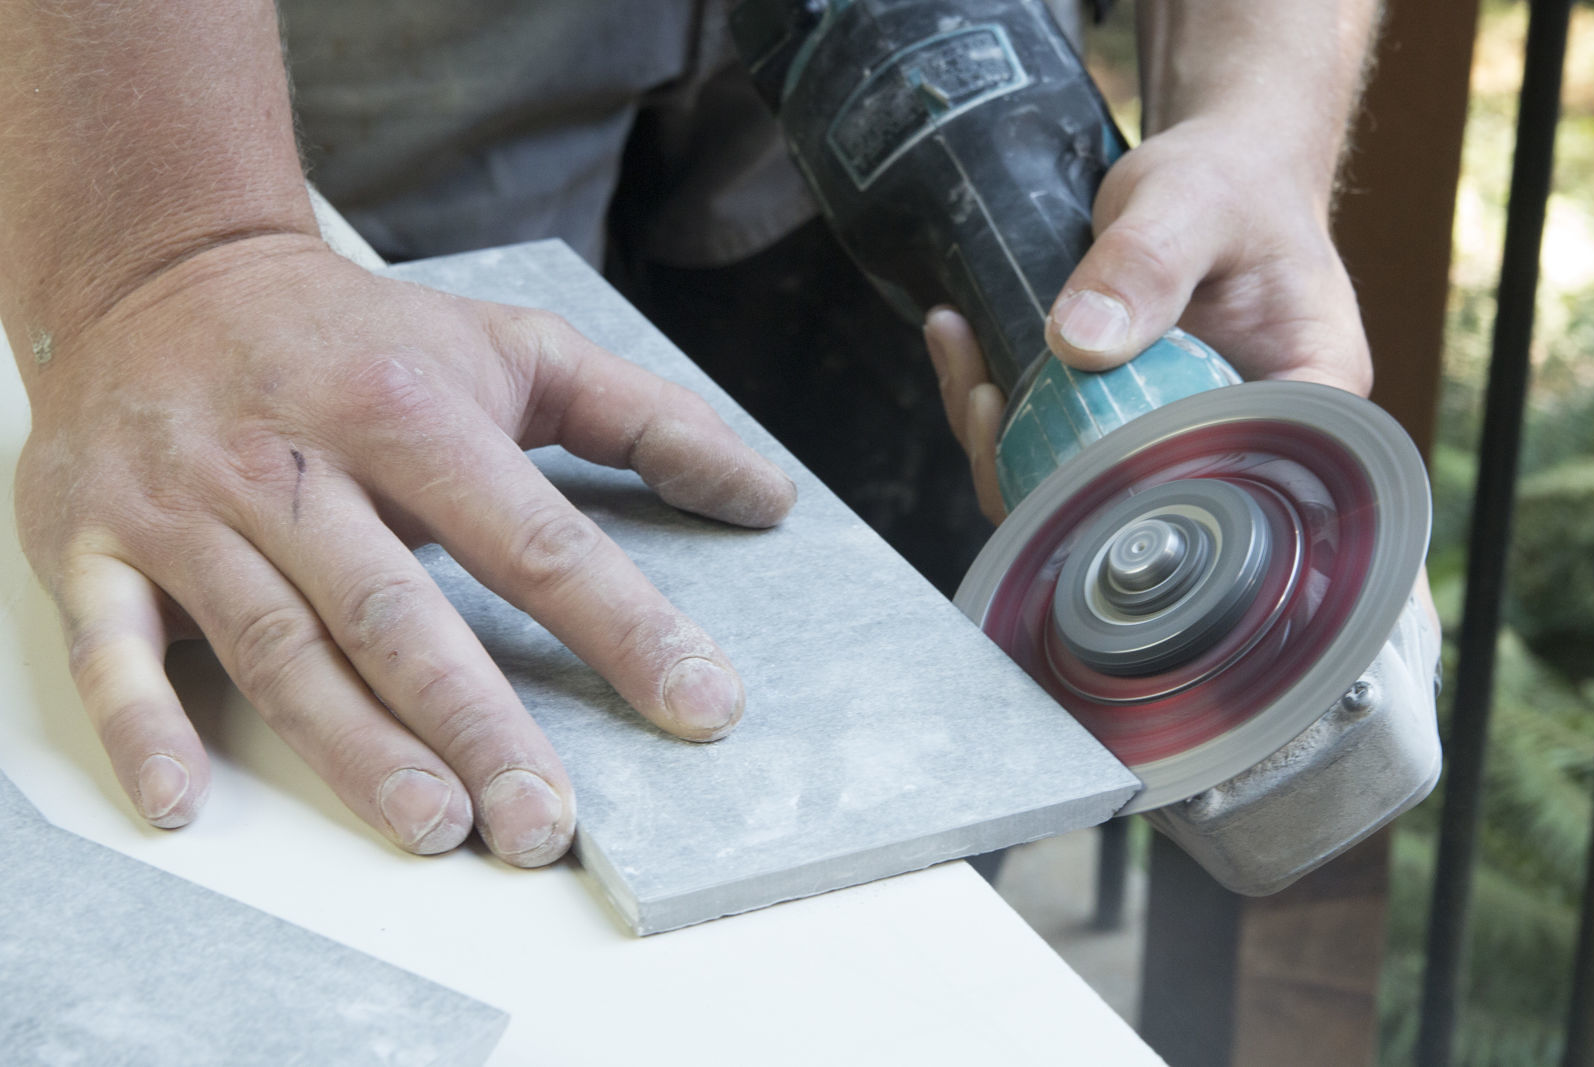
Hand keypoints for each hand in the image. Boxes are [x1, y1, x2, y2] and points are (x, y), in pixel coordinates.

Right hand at [14, 234, 795, 864]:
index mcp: (411, 409)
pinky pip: (112, 644)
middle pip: (398, 609)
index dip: (623, 627)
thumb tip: (769, 494)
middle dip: (476, 722)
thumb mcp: (515, 346)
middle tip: (545, 825)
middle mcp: (300, 461)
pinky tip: (187, 805)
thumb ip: (646, 417)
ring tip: (434, 825)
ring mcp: (192, 506)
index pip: (535, 537)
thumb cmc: (365, 335)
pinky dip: (143, 725)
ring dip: (352, 744)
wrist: (168, 275)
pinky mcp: (97, 542)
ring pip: (278, 642)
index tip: (701, 708)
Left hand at [923, 116, 1371, 522]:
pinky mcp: (1118, 425)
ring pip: (1082, 492)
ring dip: (1004, 447)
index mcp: (1303, 404)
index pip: (1241, 491)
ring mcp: (1173, 440)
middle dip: (1048, 481)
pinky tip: (960, 342)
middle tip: (985, 401)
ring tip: (966, 367)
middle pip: (1148, 510)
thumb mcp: (1192, 203)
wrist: (1212, 168)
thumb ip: (1146, 264)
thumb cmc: (1230, 182)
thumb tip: (1076, 343)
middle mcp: (1242, 440)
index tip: (1066, 459)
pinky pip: (1050, 448)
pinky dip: (995, 410)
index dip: (1148, 505)